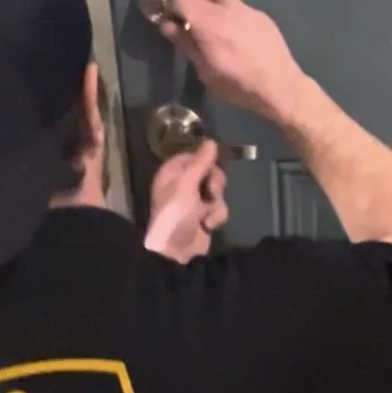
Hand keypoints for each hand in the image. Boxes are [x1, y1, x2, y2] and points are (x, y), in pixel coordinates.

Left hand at [144, 140, 228, 263]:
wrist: (176, 252)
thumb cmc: (176, 215)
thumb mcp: (186, 185)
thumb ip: (200, 162)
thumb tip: (210, 141)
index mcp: (172, 172)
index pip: (195, 156)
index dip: (206, 161)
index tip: (211, 168)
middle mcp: (183, 184)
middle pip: (210, 172)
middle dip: (215, 184)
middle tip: (210, 192)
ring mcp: (195, 201)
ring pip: (217, 191)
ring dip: (216, 204)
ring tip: (205, 215)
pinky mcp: (204, 217)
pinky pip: (219, 208)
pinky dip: (216, 217)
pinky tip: (208, 226)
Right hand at [160, 0, 309, 123]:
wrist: (280, 86)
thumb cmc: (238, 85)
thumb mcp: (205, 71)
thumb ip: (186, 44)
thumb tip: (167, 25)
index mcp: (210, 23)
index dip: (171, 7)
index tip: (168, 20)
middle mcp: (228, 9)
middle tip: (182, 12)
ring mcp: (247, 9)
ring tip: (203, 15)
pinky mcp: (261, 16)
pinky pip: (238, 6)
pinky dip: (226, 10)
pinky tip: (228, 28)